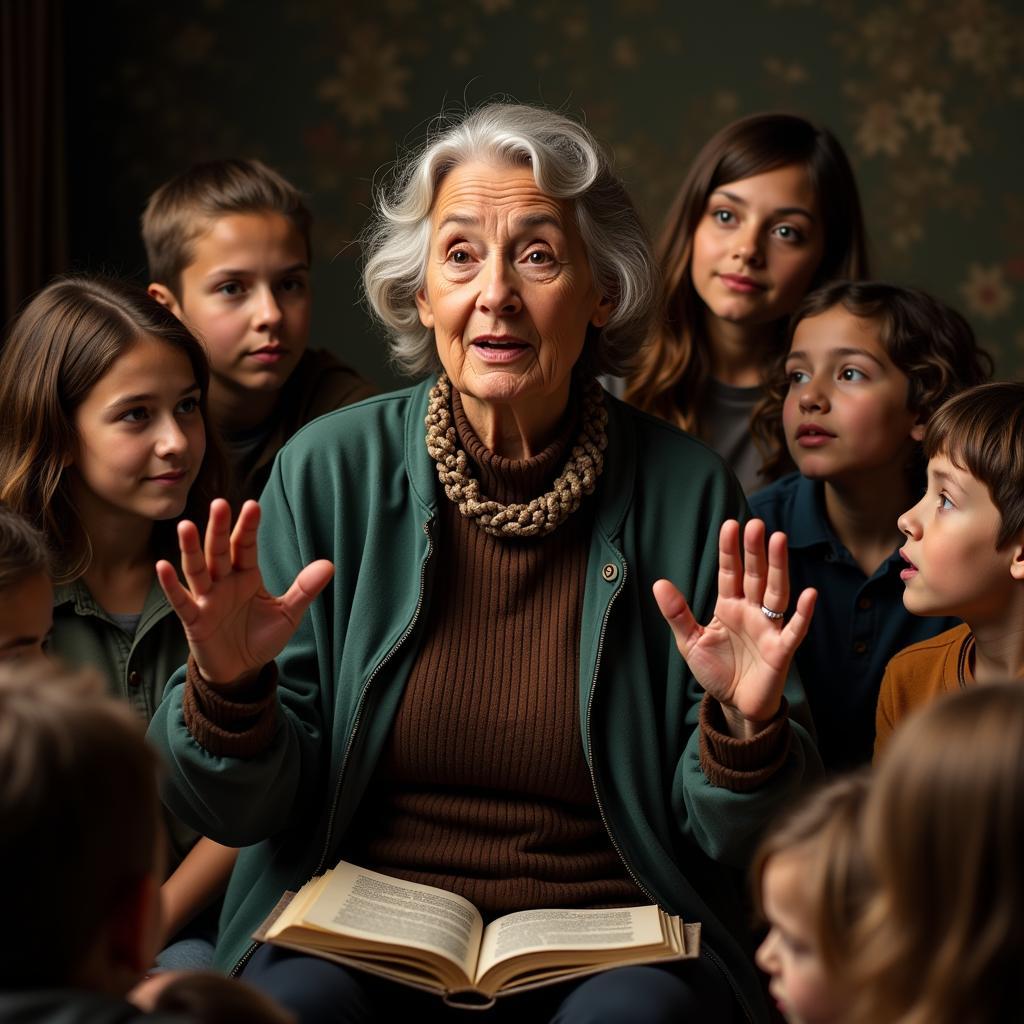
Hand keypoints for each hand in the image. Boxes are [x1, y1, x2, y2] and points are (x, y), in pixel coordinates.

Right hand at [156, 499, 333, 683]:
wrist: (241, 670)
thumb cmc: (260, 637)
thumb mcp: (288, 614)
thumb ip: (305, 590)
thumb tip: (329, 565)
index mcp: (247, 575)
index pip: (247, 546)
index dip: (249, 527)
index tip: (253, 505)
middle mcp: (224, 582)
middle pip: (220, 550)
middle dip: (220, 529)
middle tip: (220, 504)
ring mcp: (207, 599)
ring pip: (197, 569)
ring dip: (191, 549)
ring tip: (186, 526)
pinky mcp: (194, 620)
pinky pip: (181, 600)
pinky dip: (171, 585)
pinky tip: (163, 566)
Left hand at [653, 519, 815, 737]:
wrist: (736, 706)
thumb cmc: (717, 670)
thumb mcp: (690, 642)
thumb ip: (677, 613)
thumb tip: (659, 583)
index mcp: (729, 606)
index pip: (730, 572)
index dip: (730, 550)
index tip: (729, 525)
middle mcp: (752, 611)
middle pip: (756, 575)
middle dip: (755, 551)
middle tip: (755, 524)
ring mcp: (769, 628)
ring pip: (776, 592)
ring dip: (778, 567)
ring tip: (778, 539)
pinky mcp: (782, 650)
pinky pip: (794, 629)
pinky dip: (803, 613)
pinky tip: (810, 594)